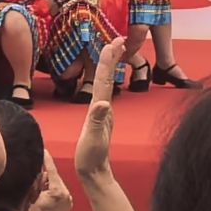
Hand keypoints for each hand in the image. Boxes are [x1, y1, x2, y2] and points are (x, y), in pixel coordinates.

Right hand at [28, 152, 73, 210]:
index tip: (43, 150)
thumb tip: (39, 172)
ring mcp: (68, 199)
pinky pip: (60, 192)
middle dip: (45, 176)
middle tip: (36, 179)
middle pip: (54, 177)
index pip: (51, 169)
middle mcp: (66, 193)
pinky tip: (45, 197)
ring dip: (48, 184)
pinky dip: (53, 191)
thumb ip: (36, 184)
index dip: (46, 159)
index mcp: (57, 190)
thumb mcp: (33, 197)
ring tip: (39, 192)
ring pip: (56, 184)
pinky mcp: (68, 203)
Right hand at [74, 38, 125, 180]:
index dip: (108, 60)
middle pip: (107, 76)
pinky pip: (102, 91)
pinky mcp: (100, 116)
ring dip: (109, 65)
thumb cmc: (91, 157)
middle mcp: (104, 107)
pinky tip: (104, 77)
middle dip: (112, 57)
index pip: (104, 79)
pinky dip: (103, 79)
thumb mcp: (93, 139)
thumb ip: (98, 121)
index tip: (114, 42)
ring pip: (106, 82)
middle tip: (119, 38)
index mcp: (101, 108)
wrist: (94, 172)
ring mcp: (103, 111)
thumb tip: (103, 103)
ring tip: (114, 49)